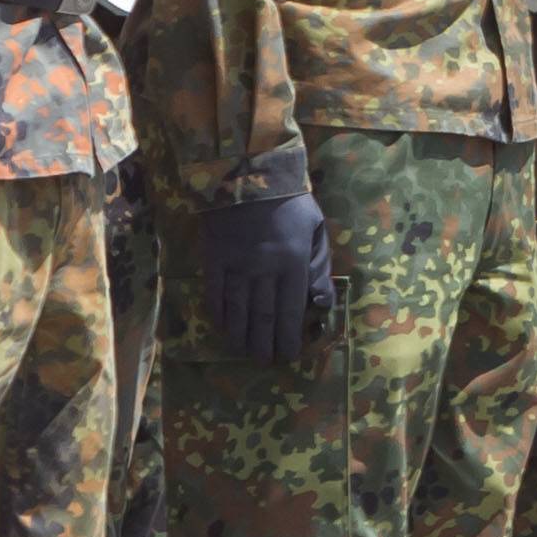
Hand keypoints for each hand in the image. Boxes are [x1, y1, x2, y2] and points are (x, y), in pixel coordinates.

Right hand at [200, 191, 335, 362]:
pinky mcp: (214, 259)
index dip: (289, 336)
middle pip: (264, 316)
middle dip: (266, 343)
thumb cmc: (289, 202)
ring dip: (241, 336)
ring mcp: (237, 266)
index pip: (291, 309)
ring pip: (239, 310)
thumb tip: (322, 302)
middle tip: (266, 362)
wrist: (248, 174)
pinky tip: (223, 328)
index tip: (289, 355)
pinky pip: (215, 294)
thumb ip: (320, 266)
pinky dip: (219, 314)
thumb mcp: (316, 228)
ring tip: (244, 353)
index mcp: (294, 262)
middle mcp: (265, 269)